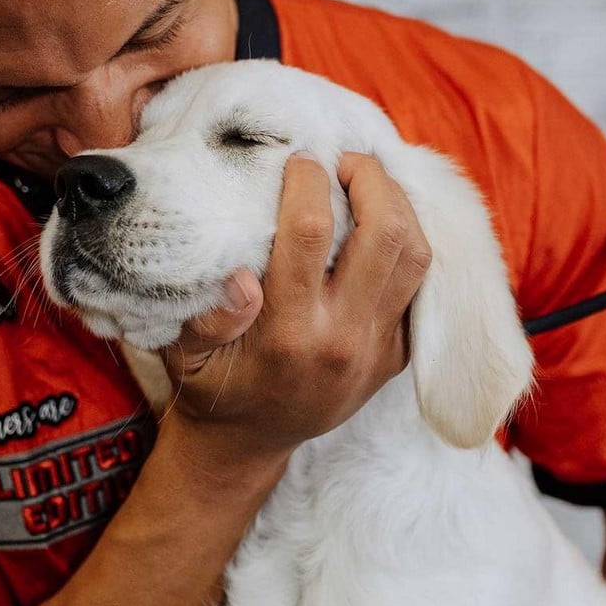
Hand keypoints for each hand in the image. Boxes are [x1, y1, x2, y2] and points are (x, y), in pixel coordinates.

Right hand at [160, 151, 430, 467]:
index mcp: (287, 333)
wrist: (248, 446)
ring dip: (400, 207)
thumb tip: (242, 278)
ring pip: (416, 257)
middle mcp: (342, 339)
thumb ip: (208, 318)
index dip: (307, 182)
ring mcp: (376, 350)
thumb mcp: (186, 356)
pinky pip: (419, 288)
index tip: (299, 160)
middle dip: (372, 180)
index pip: (309, 233)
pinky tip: (381, 228)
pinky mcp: (394, 357)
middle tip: (346, 162)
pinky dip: (408, 246)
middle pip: (386, 234)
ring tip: (370, 187)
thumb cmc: (213, 390)